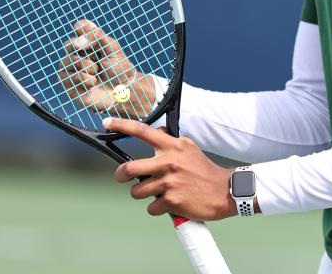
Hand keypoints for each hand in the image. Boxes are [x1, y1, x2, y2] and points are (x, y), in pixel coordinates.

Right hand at [57, 19, 156, 118]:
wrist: (124, 90)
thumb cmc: (119, 69)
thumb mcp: (112, 48)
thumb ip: (97, 37)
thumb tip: (77, 34)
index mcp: (87, 43)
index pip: (79, 28)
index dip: (85, 33)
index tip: (95, 42)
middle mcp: (76, 54)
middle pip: (70, 44)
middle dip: (88, 52)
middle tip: (99, 60)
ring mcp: (70, 69)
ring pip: (68, 60)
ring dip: (87, 66)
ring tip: (97, 73)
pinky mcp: (68, 84)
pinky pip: (67, 77)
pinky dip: (83, 79)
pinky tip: (92, 83)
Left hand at [105, 118, 243, 220]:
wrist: (224, 191)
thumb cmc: (204, 170)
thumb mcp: (189, 148)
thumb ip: (170, 141)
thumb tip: (156, 131)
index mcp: (172, 146)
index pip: (142, 131)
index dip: (121, 125)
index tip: (106, 123)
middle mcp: (168, 162)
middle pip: (128, 169)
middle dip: (120, 175)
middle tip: (122, 177)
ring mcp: (168, 182)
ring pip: (137, 192)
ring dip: (144, 194)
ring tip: (158, 192)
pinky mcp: (171, 202)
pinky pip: (151, 208)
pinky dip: (158, 208)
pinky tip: (170, 203)